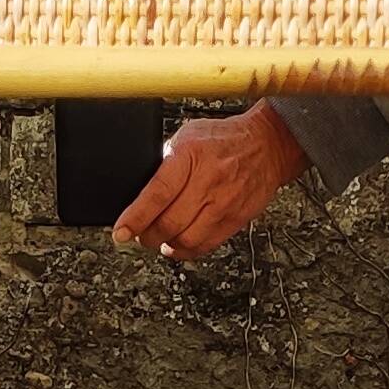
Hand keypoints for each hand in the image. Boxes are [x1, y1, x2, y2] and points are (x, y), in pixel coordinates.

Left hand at [110, 103, 307, 259]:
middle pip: (169, 223)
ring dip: (165, 245)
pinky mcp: (234, 220)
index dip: (136, 217)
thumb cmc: (223, 140)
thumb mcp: (187, 137)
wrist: (267, 145)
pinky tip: (177, 244)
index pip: (157, 194)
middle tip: (138, 234)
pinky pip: (204, 246)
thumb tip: (140, 192)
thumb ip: (166, 164)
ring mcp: (223, 203)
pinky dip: (185, 251)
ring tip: (158, 238)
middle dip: (147, 235)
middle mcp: (208, 181)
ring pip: (185, 240)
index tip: (121, 232)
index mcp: (190, 156)